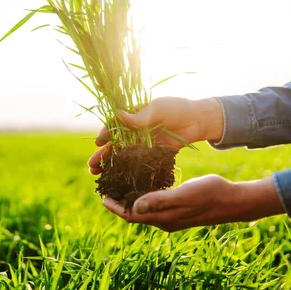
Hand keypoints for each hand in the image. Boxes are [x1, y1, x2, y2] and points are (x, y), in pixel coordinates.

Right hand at [88, 97, 223, 174]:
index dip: (105, 134)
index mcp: (133, 117)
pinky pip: (138, 165)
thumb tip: (119, 115)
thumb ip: (140, 116)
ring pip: (123, 157)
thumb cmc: (177, 108)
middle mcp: (134, 132)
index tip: (99, 142)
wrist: (199, 120)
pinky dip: (128, 173)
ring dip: (111, 166)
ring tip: (98, 175)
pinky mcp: (153, 156)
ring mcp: (143, 145)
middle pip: (114, 145)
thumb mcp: (158, 108)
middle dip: (102, 155)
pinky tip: (120, 181)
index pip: (114, 126)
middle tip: (91, 166)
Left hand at [102, 175, 283, 231]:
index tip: (101, 195)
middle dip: (118, 203)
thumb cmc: (210, 194)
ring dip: (129, 200)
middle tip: (106, 187)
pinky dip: (143, 196)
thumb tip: (133, 208)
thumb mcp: (184, 194)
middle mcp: (164, 220)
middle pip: (134, 215)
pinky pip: (154, 205)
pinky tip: (143, 184)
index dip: (114, 207)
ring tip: (119, 185)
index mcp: (163, 218)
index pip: (130, 216)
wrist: (234, 201)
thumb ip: (160, 201)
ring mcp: (172, 216)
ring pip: (144, 210)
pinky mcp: (178, 210)